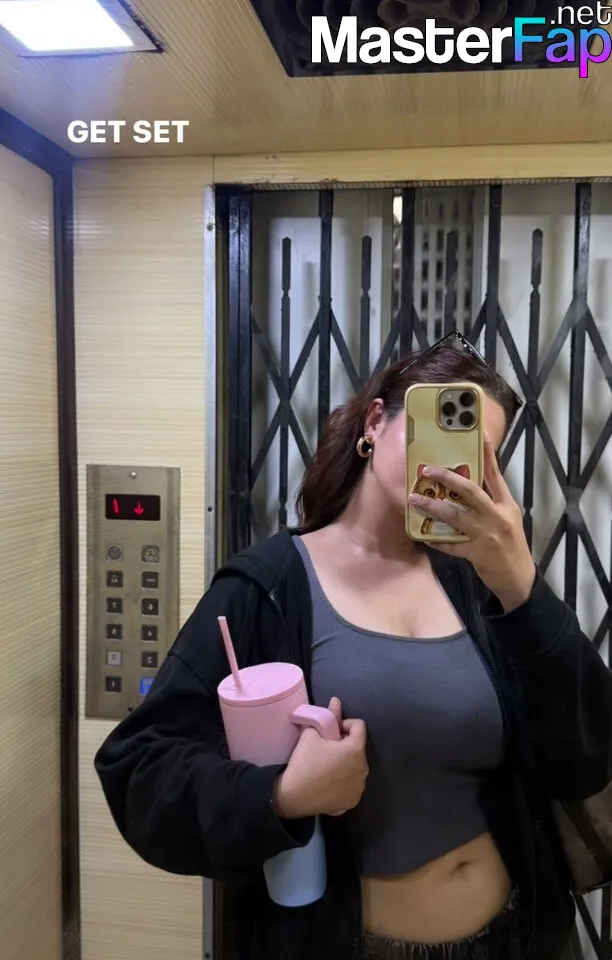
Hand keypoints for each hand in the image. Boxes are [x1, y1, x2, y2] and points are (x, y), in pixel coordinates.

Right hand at [273, 698, 367, 818]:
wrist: (293, 797)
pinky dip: (345, 780)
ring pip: (356, 765)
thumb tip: (336, 701)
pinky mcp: (354, 800)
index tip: (329, 733)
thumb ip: (327, 716)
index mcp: (356, 750)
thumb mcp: (312, 735)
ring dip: (345, 762)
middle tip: (325, 749)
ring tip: (326, 766)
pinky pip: (353, 783)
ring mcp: (360, 787)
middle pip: (358, 747)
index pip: (359, 726)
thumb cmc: (304, 763)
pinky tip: (329, 782)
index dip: (343, 724)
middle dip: (344, 744)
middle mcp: (364, 768)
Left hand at [407, 435, 535, 611]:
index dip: (487, 454)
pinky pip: (451, 544)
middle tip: (428, 470)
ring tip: (415, 498)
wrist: (519, 579)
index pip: (495, 474)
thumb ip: (490, 503)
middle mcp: (497, 516)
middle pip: (471, 491)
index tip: (479, 434)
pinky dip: (436, 540)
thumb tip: (464, 487)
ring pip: (455, 515)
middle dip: (448, 478)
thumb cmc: (511, 546)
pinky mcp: (476, 553)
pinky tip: (422, 535)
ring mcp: (486, 535)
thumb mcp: (508, 519)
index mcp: (507, 505)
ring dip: (432, 506)